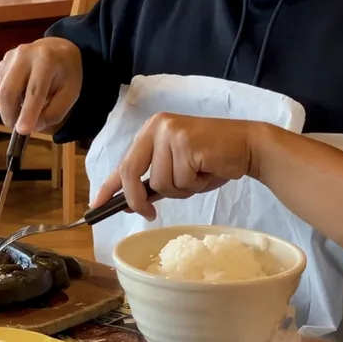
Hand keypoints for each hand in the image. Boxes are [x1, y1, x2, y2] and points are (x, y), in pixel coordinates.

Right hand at [0, 37, 82, 134]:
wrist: (57, 49)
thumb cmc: (66, 73)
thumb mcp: (70, 94)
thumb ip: (53, 113)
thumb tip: (32, 128)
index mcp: (47, 58)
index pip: (35, 90)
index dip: (28, 112)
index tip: (22, 131)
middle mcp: (25, 54)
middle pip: (9, 91)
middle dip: (10, 115)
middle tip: (19, 130)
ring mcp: (10, 57)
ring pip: (3, 92)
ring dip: (11, 108)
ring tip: (28, 108)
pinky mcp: (3, 62)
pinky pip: (2, 88)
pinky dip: (12, 98)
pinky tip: (24, 93)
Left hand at [92, 114, 255, 217]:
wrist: (246, 146)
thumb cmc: (212, 159)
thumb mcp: (177, 168)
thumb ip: (154, 180)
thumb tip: (130, 202)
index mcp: (151, 130)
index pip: (123, 161)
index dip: (108, 185)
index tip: (96, 205)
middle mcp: (157, 127)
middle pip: (131, 171)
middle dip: (136, 199)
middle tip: (148, 214)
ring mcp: (170, 133)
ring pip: (160, 182)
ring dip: (181, 189)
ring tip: (199, 175)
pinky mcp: (186, 143)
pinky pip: (181, 181)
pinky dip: (195, 185)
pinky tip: (207, 171)